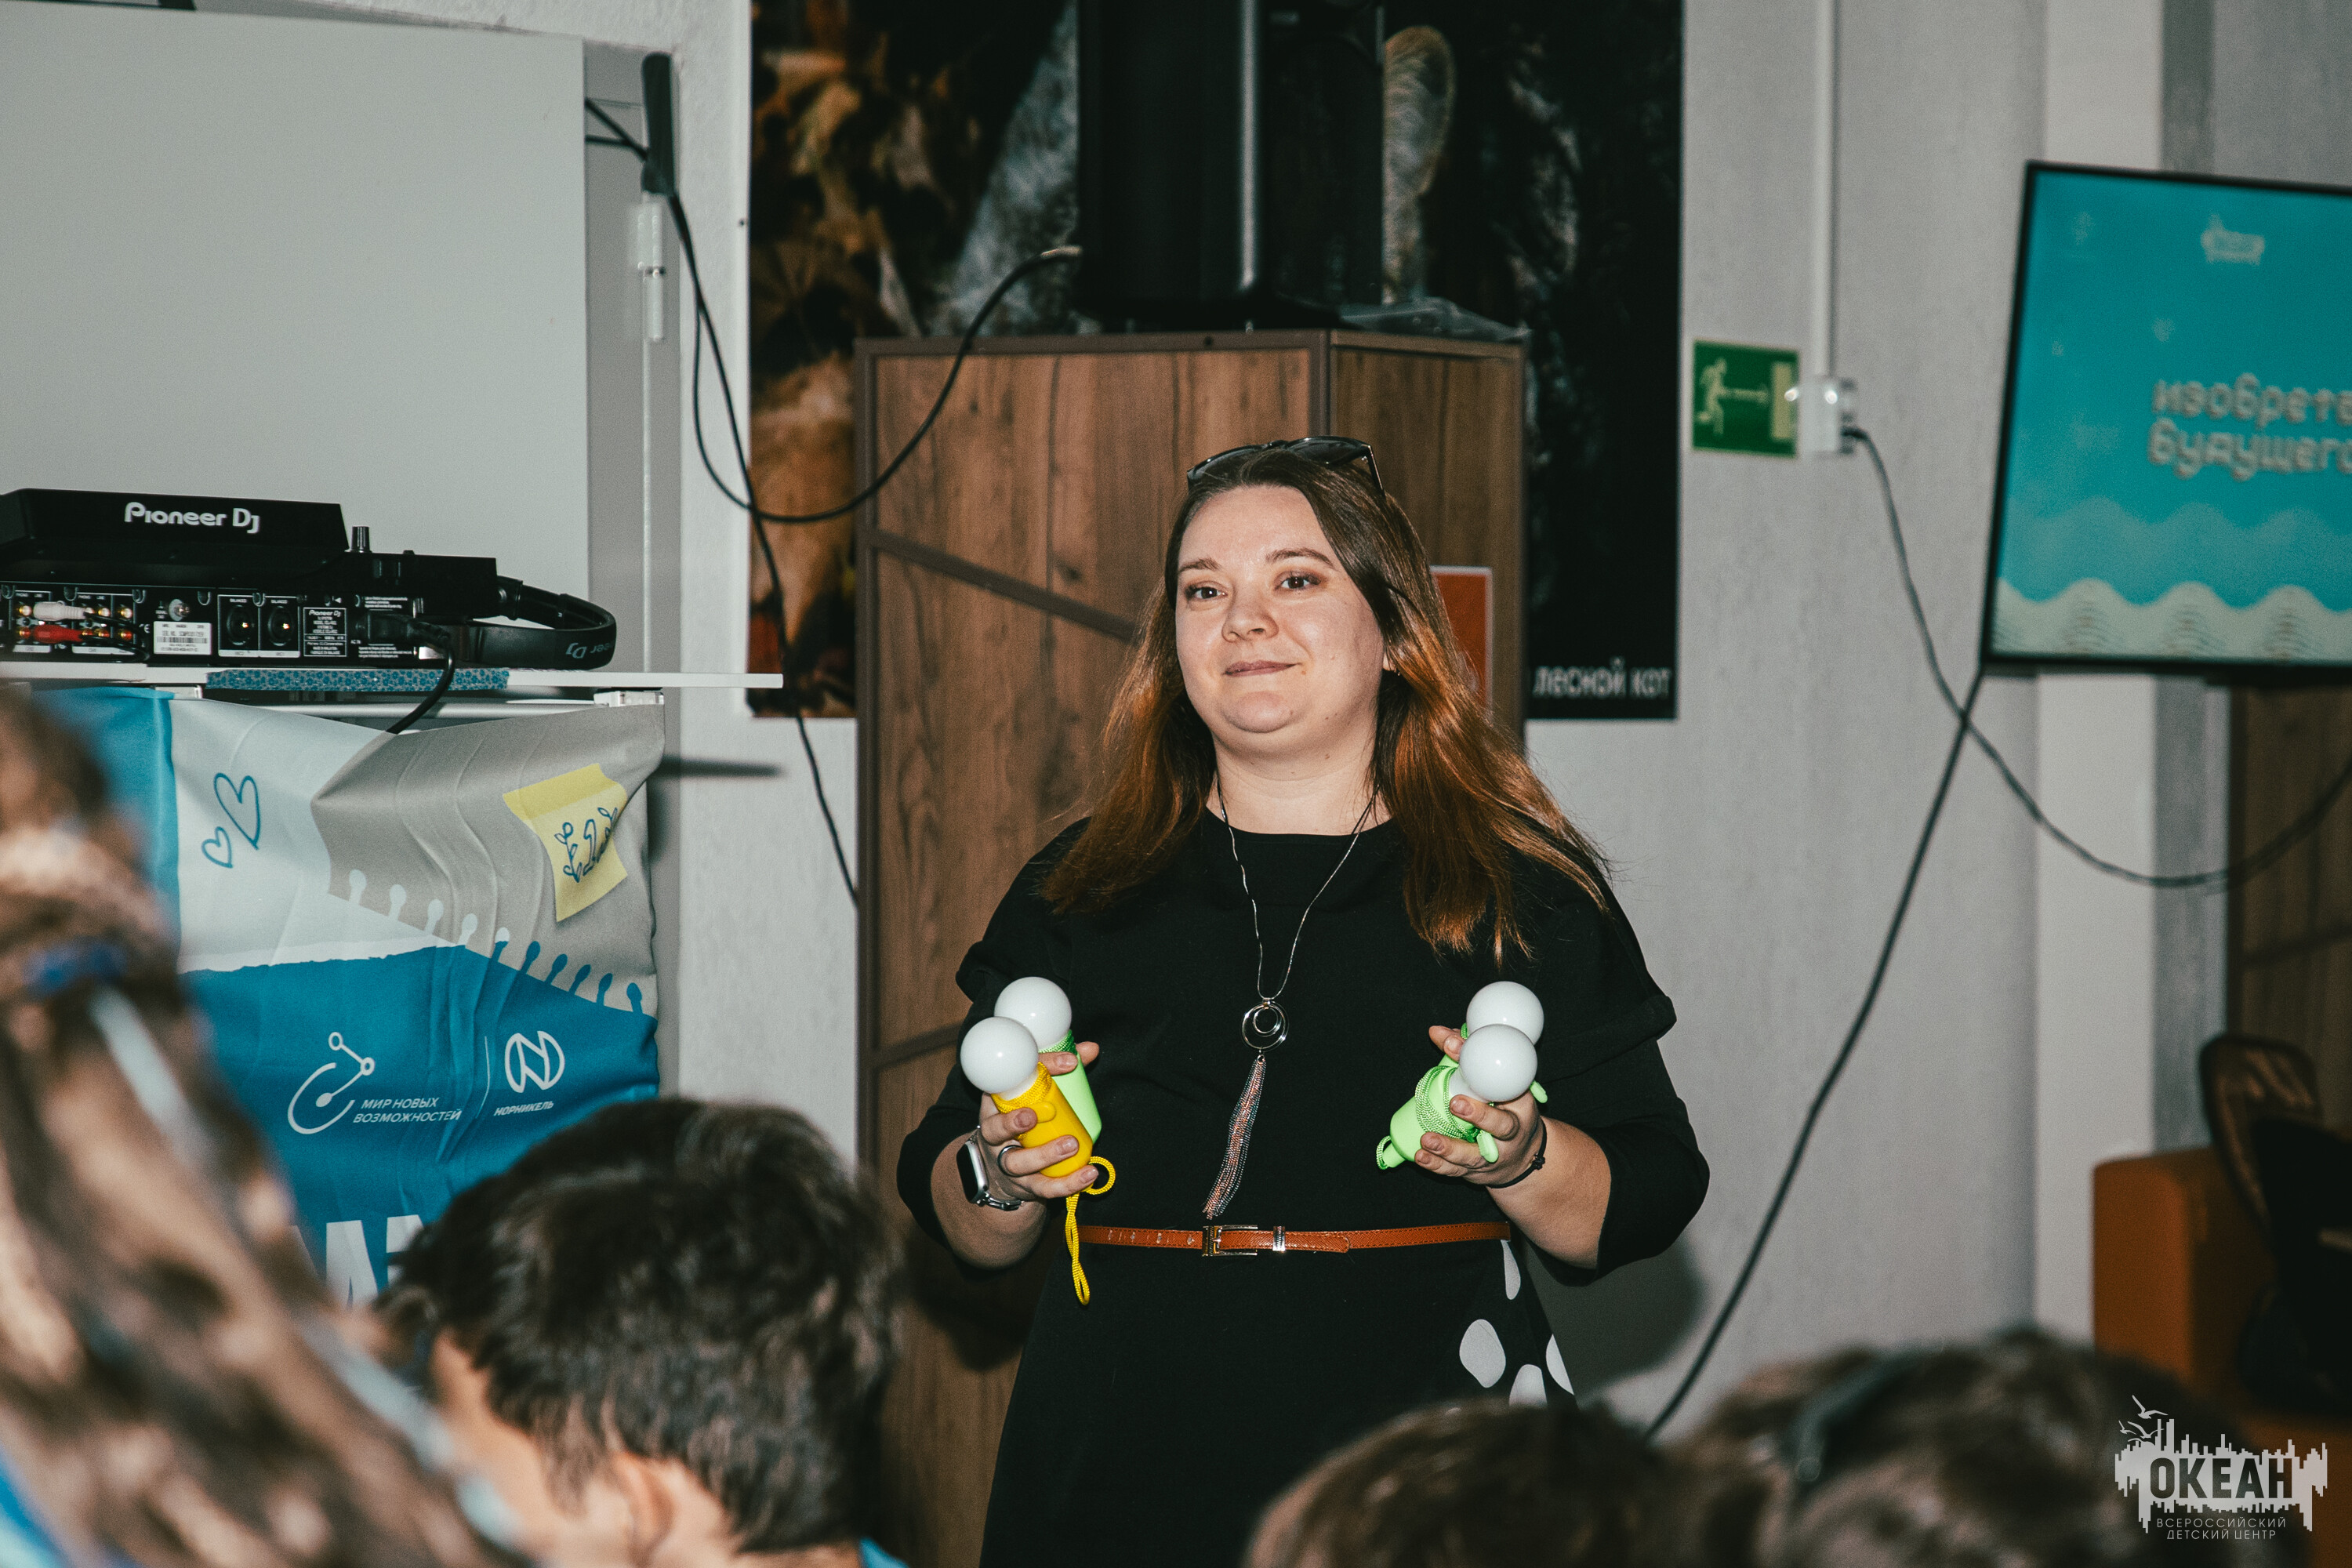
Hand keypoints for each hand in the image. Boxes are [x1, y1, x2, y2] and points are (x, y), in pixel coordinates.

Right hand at [975, 1040, 1102, 1205]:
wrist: (1000, 1167)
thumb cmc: (1023, 1116)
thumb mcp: (1035, 1091)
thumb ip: (1059, 1070)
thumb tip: (1090, 1049)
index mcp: (995, 1102)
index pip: (1008, 1080)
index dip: (1037, 1068)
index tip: (1069, 1062)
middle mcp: (993, 1132)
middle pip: (996, 1128)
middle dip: (1014, 1122)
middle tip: (1040, 1114)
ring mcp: (1005, 1161)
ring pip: (1017, 1162)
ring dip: (1045, 1154)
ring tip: (1071, 1145)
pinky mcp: (1023, 1185)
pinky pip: (1042, 1188)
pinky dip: (1067, 1183)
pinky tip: (1087, 1175)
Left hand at [1412, 1025, 1542, 1185]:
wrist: (1523, 1156)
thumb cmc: (1506, 1108)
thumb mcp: (1497, 1082)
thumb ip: (1468, 1055)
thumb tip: (1438, 1031)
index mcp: (1521, 1104)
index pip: (1508, 1084)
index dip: (1486, 1068)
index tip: (1462, 1052)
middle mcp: (1512, 1132)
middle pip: (1501, 1125)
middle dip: (1479, 1115)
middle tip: (1455, 1103)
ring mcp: (1494, 1155)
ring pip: (1475, 1154)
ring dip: (1449, 1148)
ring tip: (1428, 1139)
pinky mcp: (1477, 1171)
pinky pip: (1456, 1171)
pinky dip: (1437, 1165)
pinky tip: (1421, 1156)